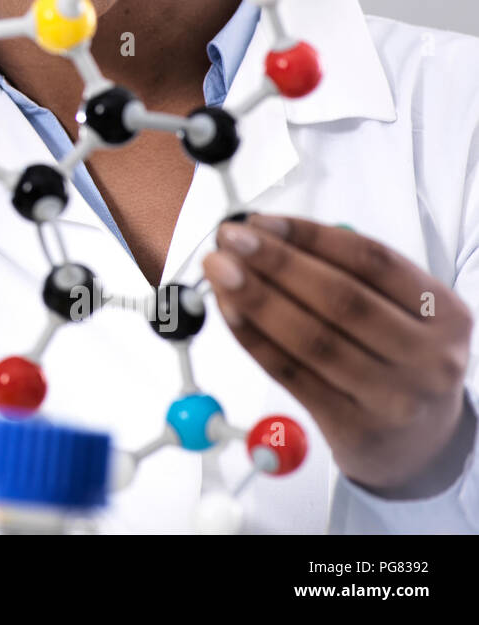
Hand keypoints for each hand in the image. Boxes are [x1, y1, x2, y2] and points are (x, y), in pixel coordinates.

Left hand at [203, 213, 473, 495]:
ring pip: (313, 340)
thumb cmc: (396, 357)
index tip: (262, 220)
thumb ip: (346, 271)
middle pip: (341, 300)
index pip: (372, 260)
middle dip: (277, 263)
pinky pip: (292, 375)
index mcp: (444, 312)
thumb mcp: (401, 311)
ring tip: (219, 270)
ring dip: (257, 299)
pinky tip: (229, 312)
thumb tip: (266, 232)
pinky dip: (255, 340)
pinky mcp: (354, 427)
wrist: (419, 444)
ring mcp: (393, 398)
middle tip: (230, 239)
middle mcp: (427, 356)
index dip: (311, 236)